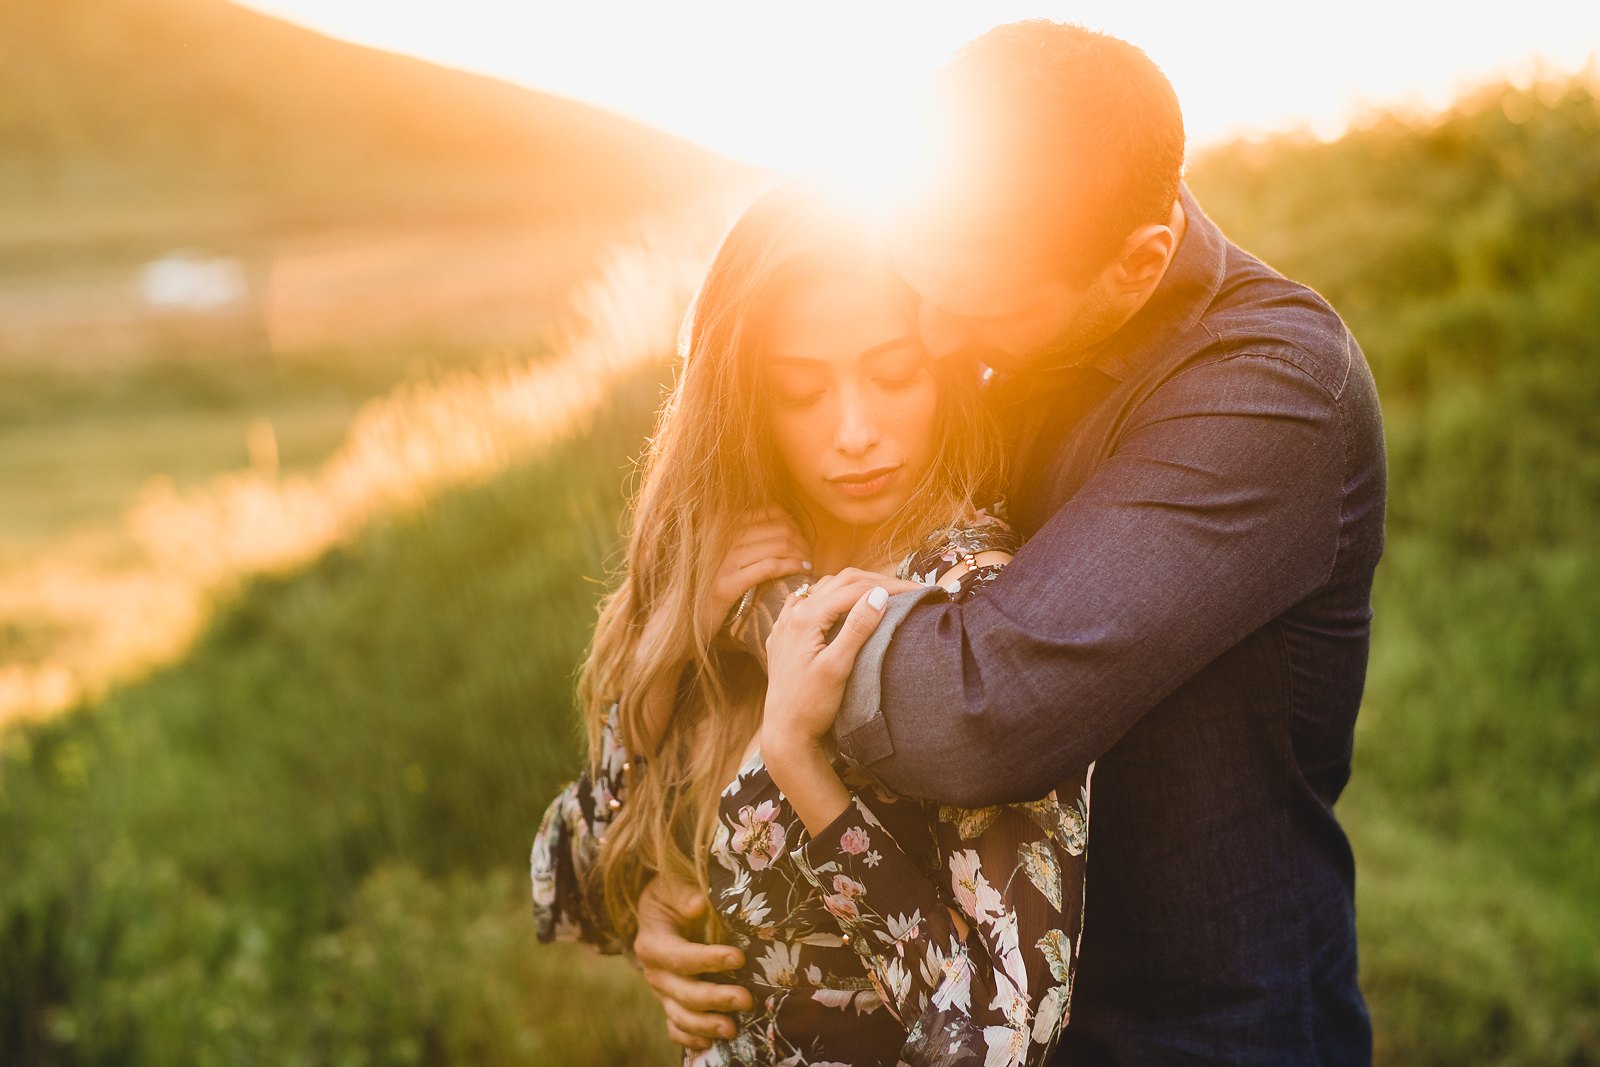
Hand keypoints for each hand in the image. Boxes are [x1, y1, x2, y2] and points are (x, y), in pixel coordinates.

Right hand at [633, 874, 753, 1050]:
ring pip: (680, 1016)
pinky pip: (675, 1028)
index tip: (739, 958)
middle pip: (683, 993)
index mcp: (652, 943)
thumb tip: (699, 904)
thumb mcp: (672, 885)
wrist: (656, 911)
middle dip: (715, 998)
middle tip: (746, 1000)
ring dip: (706, 1025)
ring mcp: (662, 992)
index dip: (708, 960)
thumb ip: (684, 893)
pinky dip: (690, 1038)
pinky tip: (709, 1044)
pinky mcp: (670, 1002)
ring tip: (733, 1030)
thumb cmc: (670, 894)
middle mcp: (654, 973)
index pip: (679, 957)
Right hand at [702, 506, 811, 638]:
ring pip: (777, 546)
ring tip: (807, 565)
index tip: (802, 540)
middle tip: (808, 555)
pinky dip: (790, 567)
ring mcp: (723, 562)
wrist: (690, 618)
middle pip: (779, 529)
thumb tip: (786, 522)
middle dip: (801, 541)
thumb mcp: (732, 554)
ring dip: (800, 555)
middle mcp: (722, 539)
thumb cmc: (718, 585)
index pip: (770, 512)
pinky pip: (768, 567)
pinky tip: (800, 571)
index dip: (793, 524)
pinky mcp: (725, 585)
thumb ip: (753, 536)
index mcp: (725, 527)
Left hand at [761, 569, 918, 751]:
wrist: (785, 732)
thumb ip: (857, 628)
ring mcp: (785, 623)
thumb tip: (879, 594)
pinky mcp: (784, 635)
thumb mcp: (838, 667)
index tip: (916, 590)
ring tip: (881, 594)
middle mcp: (792, 613)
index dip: (888, 586)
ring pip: (824, 589)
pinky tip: (839, 604)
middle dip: (875, 582)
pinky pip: (808, 603)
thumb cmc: (812, 705)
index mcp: (806, 617)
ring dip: (853, 587)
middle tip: (906, 589)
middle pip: (840, 582)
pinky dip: (830, 597)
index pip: (854, 589)